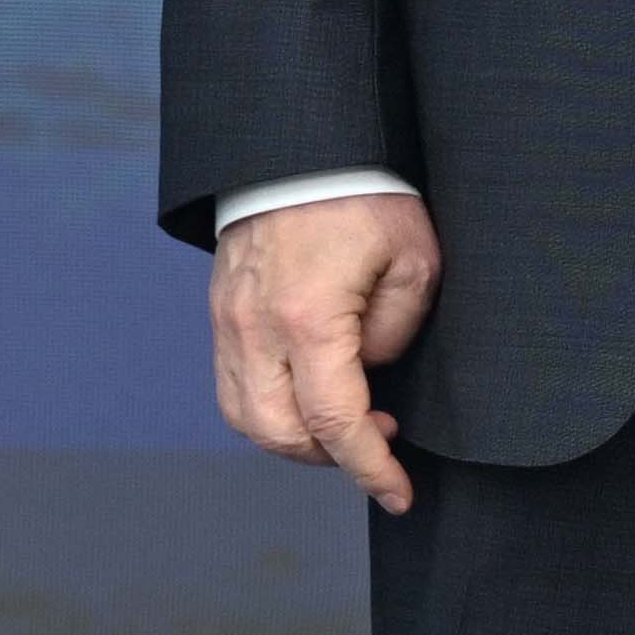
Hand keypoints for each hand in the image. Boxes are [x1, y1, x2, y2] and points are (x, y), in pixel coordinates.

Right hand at [211, 193, 443, 513]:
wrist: (302, 143)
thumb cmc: (364, 195)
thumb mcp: (413, 262)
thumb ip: (396, 332)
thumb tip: (371, 374)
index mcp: (308, 317)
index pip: (336, 423)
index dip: (371, 468)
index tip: (398, 492)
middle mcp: (256, 326)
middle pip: (280, 434)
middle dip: (333, 457)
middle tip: (379, 437)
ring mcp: (229, 319)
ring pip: (247, 418)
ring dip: (295, 438)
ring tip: (342, 418)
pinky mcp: (221, 309)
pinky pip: (232, 385)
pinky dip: (267, 409)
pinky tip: (305, 393)